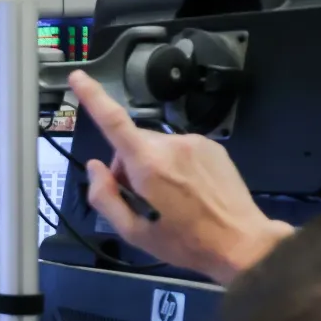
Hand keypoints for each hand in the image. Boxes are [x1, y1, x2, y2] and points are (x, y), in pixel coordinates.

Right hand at [72, 71, 292, 284]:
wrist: (242, 242)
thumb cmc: (186, 243)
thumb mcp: (134, 233)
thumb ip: (105, 198)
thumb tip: (95, 168)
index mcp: (148, 166)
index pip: (114, 122)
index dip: (93, 97)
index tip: (78, 77)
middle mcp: (171, 145)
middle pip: (133, 143)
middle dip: (128, 165)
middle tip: (141, 199)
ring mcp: (194, 142)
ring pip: (156, 147)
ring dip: (153, 165)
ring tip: (169, 199)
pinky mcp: (211, 147)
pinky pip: (179, 149)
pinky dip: (175, 165)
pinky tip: (188, 191)